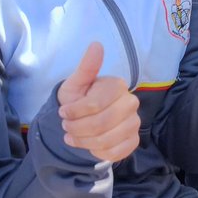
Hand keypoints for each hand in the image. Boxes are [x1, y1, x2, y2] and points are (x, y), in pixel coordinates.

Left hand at [58, 43, 139, 161]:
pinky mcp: (132, 141)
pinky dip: (96, 151)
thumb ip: (86, 67)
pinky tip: (88, 145)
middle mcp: (131, 103)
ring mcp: (134, 123)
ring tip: (73, 136)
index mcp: (118, 86)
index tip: (64, 112)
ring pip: (107, 140)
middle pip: (102, 123)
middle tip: (67, 126)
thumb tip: (96, 45)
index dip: (75, 112)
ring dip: (84, 141)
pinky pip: (115, 152)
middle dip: (78, 128)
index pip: (96, 104)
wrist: (83, 121)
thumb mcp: (75, 84)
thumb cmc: (78, 99)